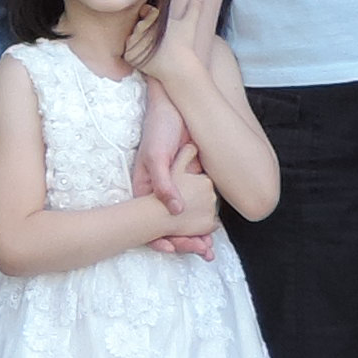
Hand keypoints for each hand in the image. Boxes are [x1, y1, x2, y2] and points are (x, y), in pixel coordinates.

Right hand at [132, 85, 215, 253]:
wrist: (176, 107)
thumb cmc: (160, 128)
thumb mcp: (157, 156)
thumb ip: (164, 184)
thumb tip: (174, 210)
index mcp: (145, 187)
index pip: (149, 219)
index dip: (160, 237)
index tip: (173, 248)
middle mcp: (160, 189)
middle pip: (169, 223)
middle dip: (183, 240)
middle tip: (201, 251)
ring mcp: (176, 185)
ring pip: (184, 217)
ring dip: (194, 233)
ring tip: (206, 248)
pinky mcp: (191, 178)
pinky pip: (196, 203)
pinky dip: (203, 217)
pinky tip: (212, 228)